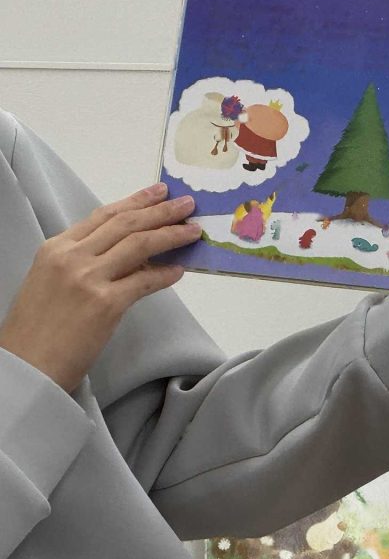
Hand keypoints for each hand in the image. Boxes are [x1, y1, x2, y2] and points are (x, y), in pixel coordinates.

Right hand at [0, 183, 201, 391]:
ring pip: (140, 245)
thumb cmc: (37, 328)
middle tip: (188, 204)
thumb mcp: (52, 280)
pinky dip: (166, 275)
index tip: (160, 192)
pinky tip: (179, 271)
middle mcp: (71, 257)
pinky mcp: (105, 304)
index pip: (104, 215)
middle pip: (126, 224)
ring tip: (193, 231)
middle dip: (161, 211)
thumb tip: (134, 253)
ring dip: (172, 235)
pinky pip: (145, 282)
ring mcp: (88, 279)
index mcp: (55, 248)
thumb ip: (85, 261)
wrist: (26, 367)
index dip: (137, 201)